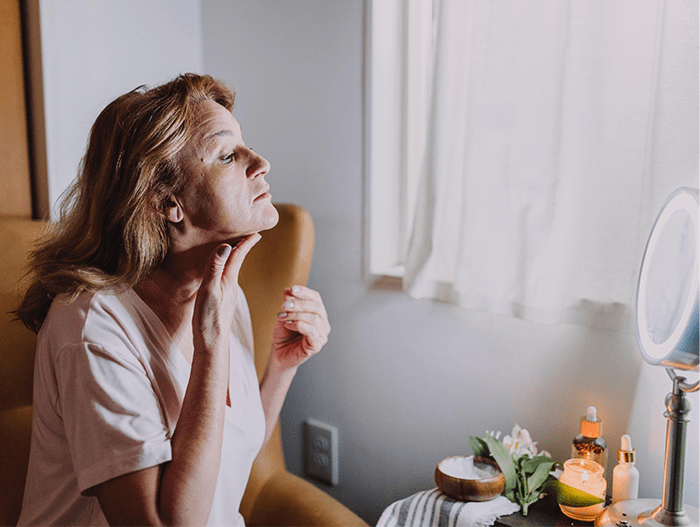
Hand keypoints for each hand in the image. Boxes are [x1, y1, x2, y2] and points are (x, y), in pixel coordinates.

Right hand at [193, 234, 260, 351]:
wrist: (211, 344)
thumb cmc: (209, 319)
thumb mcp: (210, 291)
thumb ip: (215, 269)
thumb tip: (225, 246)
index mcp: (229, 279)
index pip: (239, 254)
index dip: (247, 240)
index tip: (257, 228)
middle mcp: (230, 284)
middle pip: (237, 258)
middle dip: (242, 243)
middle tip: (249, 229)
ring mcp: (227, 292)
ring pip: (231, 267)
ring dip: (234, 254)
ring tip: (236, 242)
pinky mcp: (221, 300)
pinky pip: (225, 276)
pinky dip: (226, 266)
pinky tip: (223, 268)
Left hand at [272, 286, 329, 370]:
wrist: (279, 354)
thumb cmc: (284, 335)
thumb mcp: (284, 314)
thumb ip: (287, 303)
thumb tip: (288, 290)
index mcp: (317, 313)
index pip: (316, 298)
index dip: (305, 292)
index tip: (292, 289)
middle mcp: (323, 323)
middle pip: (317, 307)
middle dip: (299, 303)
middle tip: (284, 305)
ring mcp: (322, 335)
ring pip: (314, 318)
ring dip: (296, 315)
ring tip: (283, 316)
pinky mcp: (317, 345)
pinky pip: (312, 332)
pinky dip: (298, 325)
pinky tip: (288, 325)